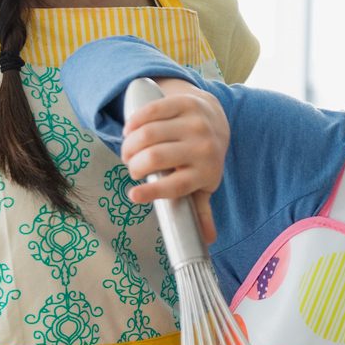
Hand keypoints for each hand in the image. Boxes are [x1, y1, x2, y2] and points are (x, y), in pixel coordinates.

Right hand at [121, 78, 229, 240]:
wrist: (216, 119)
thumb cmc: (203, 160)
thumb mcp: (204, 185)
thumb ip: (202, 211)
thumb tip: (207, 240)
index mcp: (206, 173)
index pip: (176, 186)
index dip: (151, 193)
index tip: (132, 195)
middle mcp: (203, 147)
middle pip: (156, 157)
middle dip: (135, 165)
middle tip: (131, 168)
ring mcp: (194, 123)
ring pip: (150, 133)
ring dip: (130, 144)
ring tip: (128, 151)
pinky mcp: (184, 103)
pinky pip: (152, 111)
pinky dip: (134, 122)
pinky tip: (129, 131)